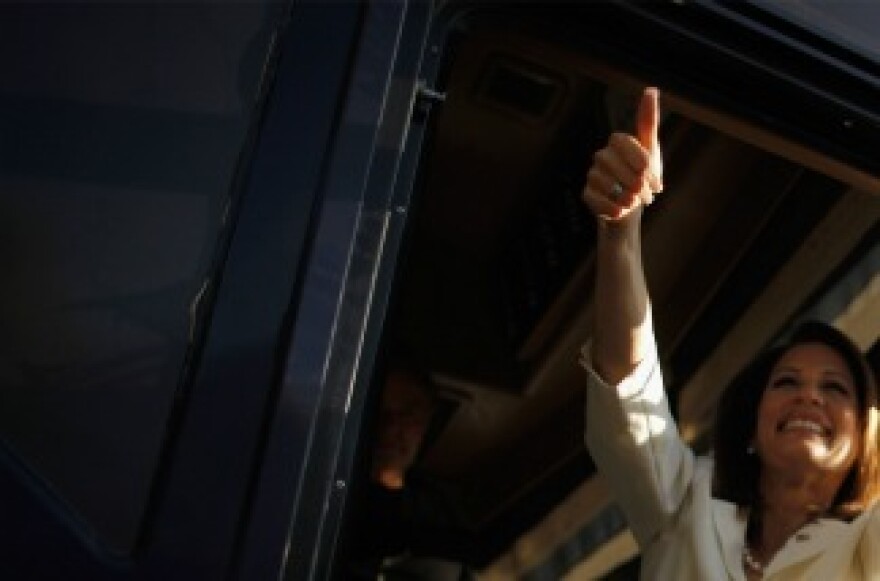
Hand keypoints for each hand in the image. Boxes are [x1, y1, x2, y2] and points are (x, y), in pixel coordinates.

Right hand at [582, 87, 663, 221]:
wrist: (631, 206)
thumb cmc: (642, 175)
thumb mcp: (651, 149)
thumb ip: (648, 121)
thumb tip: (650, 89)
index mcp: (617, 142)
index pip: (624, 143)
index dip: (640, 161)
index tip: (653, 178)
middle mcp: (601, 155)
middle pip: (612, 162)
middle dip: (634, 182)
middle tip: (647, 195)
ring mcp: (592, 174)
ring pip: (603, 180)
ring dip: (624, 195)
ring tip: (634, 202)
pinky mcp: (586, 193)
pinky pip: (595, 198)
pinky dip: (610, 207)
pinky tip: (621, 211)